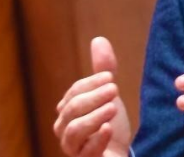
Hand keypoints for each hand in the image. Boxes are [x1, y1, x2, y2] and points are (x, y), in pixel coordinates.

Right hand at [54, 37, 131, 156]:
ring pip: (73, 131)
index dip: (91, 83)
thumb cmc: (109, 123)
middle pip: (72, 109)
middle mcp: (65, 129)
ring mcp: (73, 148)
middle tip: (115, 88)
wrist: (118, 153)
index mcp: (68, 111)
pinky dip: (97, 139)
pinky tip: (109, 129)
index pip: (74, 92)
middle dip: (94, 97)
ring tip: (113, 108)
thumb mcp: (109, 95)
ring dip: (94, 117)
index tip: (111, 77)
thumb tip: (98, 39)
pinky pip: (85, 153)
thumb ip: (103, 70)